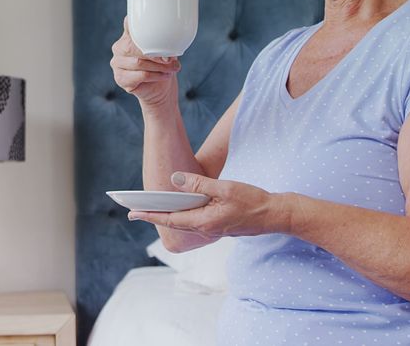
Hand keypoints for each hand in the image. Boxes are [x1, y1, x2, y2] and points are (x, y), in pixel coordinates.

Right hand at [110, 17, 181, 107]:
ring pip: (138, 62)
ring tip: (172, 68)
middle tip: (171, 59)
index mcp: (128, 35)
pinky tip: (164, 75)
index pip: (129, 24)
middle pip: (133, 46)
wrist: (160, 88)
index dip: (139, 26)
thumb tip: (169, 49)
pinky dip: (155, 75)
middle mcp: (119, 47)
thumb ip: (164, 45)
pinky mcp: (120, 78)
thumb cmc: (162, 65)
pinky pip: (140, 75)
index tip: (154, 29)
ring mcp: (117, 63)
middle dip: (155, 53)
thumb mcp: (165, 51)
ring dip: (159, 66)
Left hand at [128, 172, 285, 237]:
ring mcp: (212, 229)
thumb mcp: (224, 188)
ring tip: (152, 208)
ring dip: (168, 216)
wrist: (275, 214)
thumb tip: (176, 180)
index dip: (150, 215)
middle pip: (174, 223)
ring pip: (184, 222)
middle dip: (154, 216)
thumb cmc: (253, 201)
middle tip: (135, 211)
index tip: (133, 213)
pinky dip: (183, 215)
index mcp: (204, 222)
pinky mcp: (219, 225)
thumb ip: (199, 185)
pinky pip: (195, 221)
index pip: (170, 219)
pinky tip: (180, 207)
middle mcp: (206, 229)